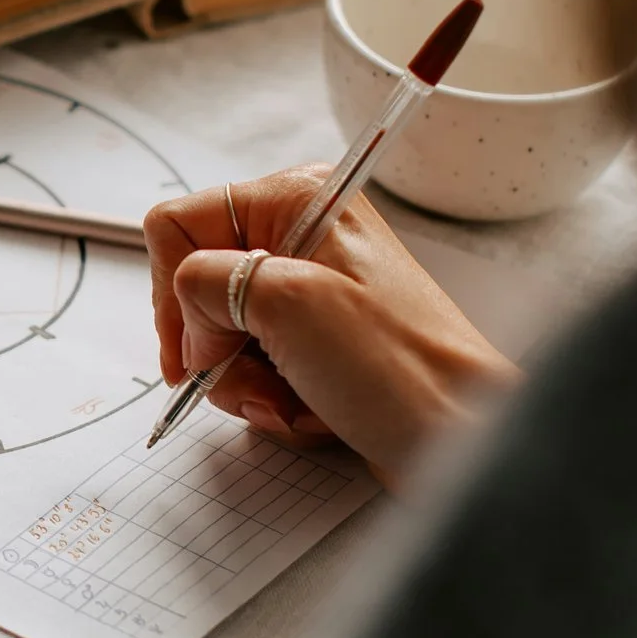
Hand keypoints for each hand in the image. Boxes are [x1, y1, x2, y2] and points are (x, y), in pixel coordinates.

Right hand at [144, 169, 520, 484]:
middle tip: (258, 377)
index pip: (180, 226)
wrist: (462, 437)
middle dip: (217, 348)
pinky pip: (255, 370)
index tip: (192, 349)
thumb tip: (185, 310)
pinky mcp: (317, 345)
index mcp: (296, 200)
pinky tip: (311, 412)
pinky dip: (272, 401)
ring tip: (294, 402)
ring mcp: (309, 295)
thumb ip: (205, 281)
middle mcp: (301, 238)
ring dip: (246, 384)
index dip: (174, 292)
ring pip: (222, 339)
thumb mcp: (286, 303)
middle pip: (198, 288)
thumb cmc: (397, 364)